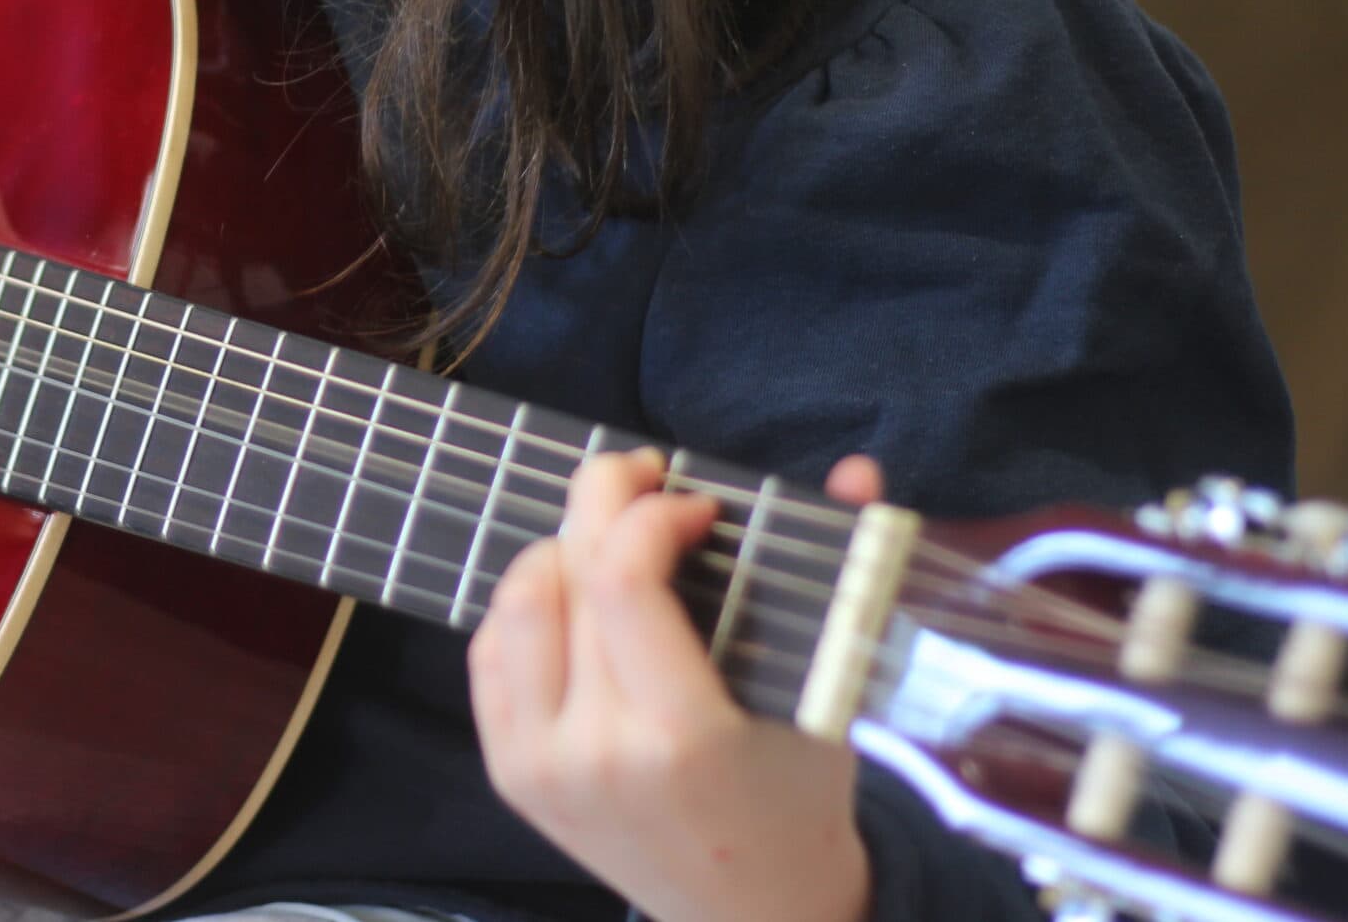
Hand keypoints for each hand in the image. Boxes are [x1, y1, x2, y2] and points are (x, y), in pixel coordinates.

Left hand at [468, 449, 886, 921]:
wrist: (753, 914)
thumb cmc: (800, 801)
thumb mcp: (830, 697)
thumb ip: (843, 574)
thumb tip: (858, 469)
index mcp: (680, 738)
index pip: (622, 578)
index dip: (652, 511)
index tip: (698, 503)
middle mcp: (595, 753)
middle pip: (565, 575)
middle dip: (604, 498)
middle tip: (646, 478)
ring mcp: (540, 766)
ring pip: (515, 604)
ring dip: (559, 547)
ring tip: (611, 537)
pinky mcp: (511, 773)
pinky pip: (490, 652)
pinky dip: (525, 604)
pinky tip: (573, 595)